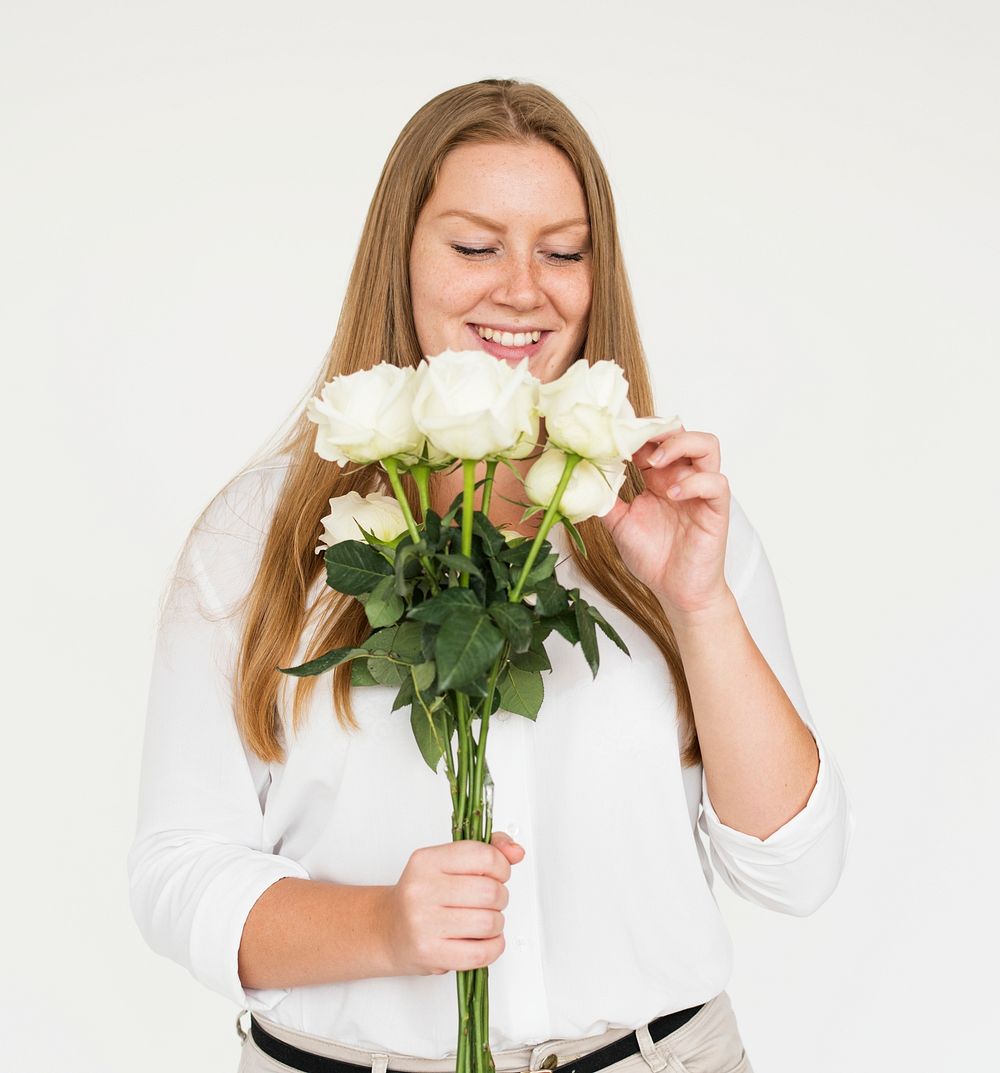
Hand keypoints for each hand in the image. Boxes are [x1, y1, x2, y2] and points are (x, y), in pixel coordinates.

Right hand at [383, 831, 524, 975]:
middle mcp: (422, 889)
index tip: (497, 874)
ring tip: (483, 921)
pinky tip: (484, 940)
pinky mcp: (430, 953)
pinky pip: (481, 953)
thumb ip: (486, 851)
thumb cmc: (421, 895)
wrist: (386, 930)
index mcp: (427, 861)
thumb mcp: (446, 863)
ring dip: (496, 924)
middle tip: (489, 901)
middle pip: (490, 892)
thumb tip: (516, 852)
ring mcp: (424, 923)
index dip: (502, 867)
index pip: (484, 856)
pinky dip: (493, 947)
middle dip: (500, 898)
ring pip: (489, 922)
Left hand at [598, 424, 731, 616]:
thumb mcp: (619, 524)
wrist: (676, 592)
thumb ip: (605, 500)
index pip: (655, 439)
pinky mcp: (716, 509)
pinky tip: (671, 493)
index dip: (637, 431)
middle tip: (634, 441)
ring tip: (654, 461)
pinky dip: (693, 482)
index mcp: (660, 478)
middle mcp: (682, 478)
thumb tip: (581, 479)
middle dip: (658, 429)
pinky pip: (716, 483)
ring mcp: (701, 491)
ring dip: (680, 445)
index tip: (613, 435)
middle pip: (682, 432)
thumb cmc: (654, 558)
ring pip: (707, 446)